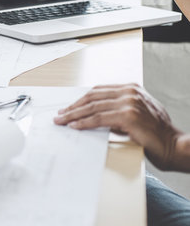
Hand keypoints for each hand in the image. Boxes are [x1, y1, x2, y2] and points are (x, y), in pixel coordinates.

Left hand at [53, 84, 180, 170]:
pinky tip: (74, 126)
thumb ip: (117, 109)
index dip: (81, 100)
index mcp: (131, 88)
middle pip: (92, 97)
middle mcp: (129, 92)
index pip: (98, 91)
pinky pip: (98, 119)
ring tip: (61, 121)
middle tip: (60, 114)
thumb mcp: (136, 113)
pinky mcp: (127, 116)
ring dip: (73, 115)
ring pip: (92, 107)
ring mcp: (129, 102)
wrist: (173, 145)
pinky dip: (83, 123)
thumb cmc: (156, 132)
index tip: (68, 107)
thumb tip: (92, 115)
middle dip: (73, 107)